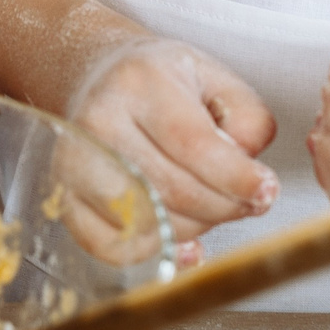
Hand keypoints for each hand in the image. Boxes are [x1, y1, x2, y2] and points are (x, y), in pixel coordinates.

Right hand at [69, 37, 279, 260]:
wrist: (99, 76)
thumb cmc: (161, 81)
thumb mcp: (214, 77)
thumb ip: (246, 119)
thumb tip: (248, 174)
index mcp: (140, 81)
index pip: (193, 144)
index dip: (235, 178)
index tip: (266, 192)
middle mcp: (98, 120)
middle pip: (173, 190)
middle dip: (224, 207)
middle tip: (249, 203)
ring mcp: (74, 161)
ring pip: (148, 223)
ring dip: (195, 229)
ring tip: (212, 207)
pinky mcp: (64, 196)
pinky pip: (112, 247)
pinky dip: (154, 253)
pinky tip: (182, 240)